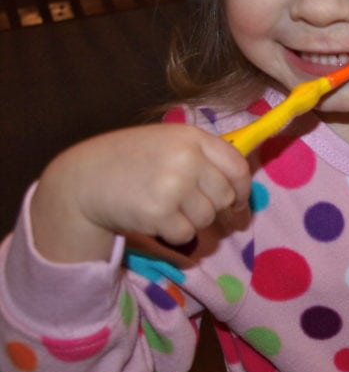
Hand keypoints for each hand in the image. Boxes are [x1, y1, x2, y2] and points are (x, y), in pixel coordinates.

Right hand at [31, 124, 250, 262]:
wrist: (83, 178)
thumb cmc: (130, 160)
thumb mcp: (168, 143)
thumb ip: (203, 158)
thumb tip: (242, 192)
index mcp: (192, 137)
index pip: (238, 167)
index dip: (242, 189)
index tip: (237, 201)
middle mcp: (187, 158)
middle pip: (224, 196)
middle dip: (213, 207)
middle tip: (189, 207)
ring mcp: (173, 185)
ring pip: (207, 218)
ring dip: (190, 220)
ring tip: (164, 206)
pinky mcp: (159, 212)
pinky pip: (186, 234)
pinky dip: (173, 233)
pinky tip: (153, 218)